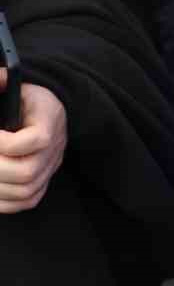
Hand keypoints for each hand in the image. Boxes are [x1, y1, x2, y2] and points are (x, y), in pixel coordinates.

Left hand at [0, 69, 67, 213]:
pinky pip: (25, 202)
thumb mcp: (19, 88)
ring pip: (25, 191)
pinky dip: (3, 203)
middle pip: (27, 172)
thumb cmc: (29, 102)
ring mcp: (50, 168)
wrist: (52, 114)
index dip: (7, 144)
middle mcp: (55, 148)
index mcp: (50, 120)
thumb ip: (3, 82)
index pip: (36, 140)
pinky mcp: (43, 183)